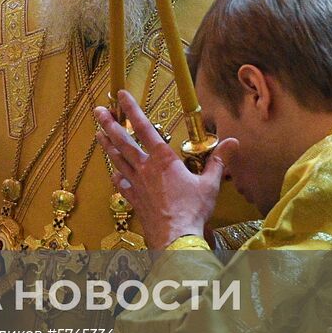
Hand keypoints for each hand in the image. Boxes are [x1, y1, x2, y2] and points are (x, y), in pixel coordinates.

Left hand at [94, 90, 234, 250]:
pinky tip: (114, 174)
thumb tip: (233, 142)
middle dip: (110, 124)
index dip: (132, 110)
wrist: (176, 238)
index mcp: (163, 160)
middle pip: (123, 142)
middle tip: (98, 111)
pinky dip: (117, 178)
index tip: (121, 95)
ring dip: (107, 146)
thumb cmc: (193, 210)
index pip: (145, 128)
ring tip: (98, 134)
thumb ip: (218, 161)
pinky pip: (122, 186)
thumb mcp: (210, 183)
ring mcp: (137, 184)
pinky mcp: (135, 200)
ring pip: (118, 160)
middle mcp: (146, 168)